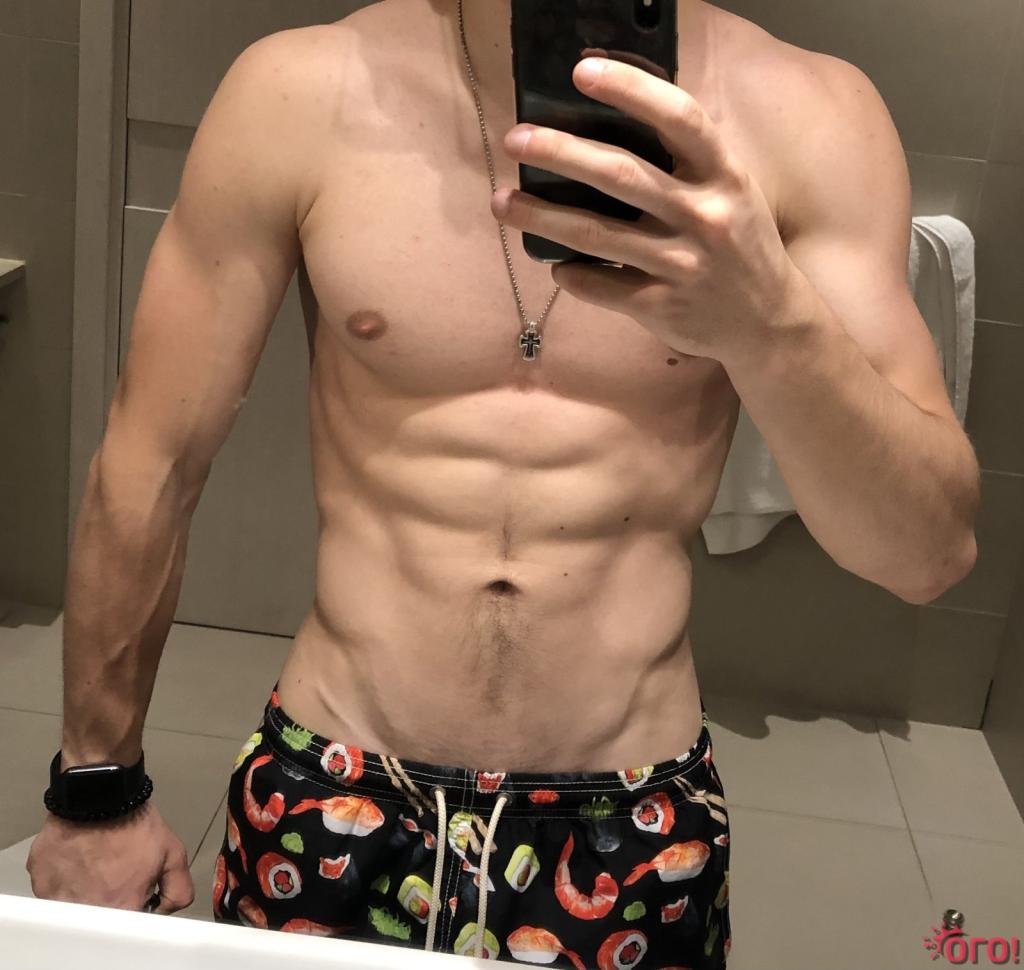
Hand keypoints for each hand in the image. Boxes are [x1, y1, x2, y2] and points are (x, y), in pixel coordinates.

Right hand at [26, 801, 194, 914]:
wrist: (100, 797)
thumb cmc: (133, 824)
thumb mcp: (173, 854)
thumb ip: (178, 890)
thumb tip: (166, 910)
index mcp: (120, 909)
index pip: (126, 931)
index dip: (134, 913)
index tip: (137, 899)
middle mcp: (85, 911)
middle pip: (98, 922)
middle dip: (111, 903)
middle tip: (118, 877)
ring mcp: (57, 899)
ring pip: (74, 909)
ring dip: (87, 894)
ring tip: (99, 866)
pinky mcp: (41, 883)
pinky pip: (54, 893)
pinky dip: (67, 882)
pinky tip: (80, 861)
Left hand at [490, 56, 803, 364]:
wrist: (768, 323)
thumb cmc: (739, 244)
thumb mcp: (731, 192)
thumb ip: (685, 164)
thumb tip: (609, 129)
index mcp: (724, 175)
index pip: (679, 118)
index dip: (631, 90)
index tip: (583, 70)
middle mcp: (705, 216)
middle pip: (622, 175)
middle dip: (561, 153)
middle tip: (516, 140)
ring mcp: (682, 265)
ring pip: (597, 235)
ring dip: (542, 217)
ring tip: (502, 203)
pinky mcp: (661, 306)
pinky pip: (600, 286)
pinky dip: (570, 274)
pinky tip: (555, 265)